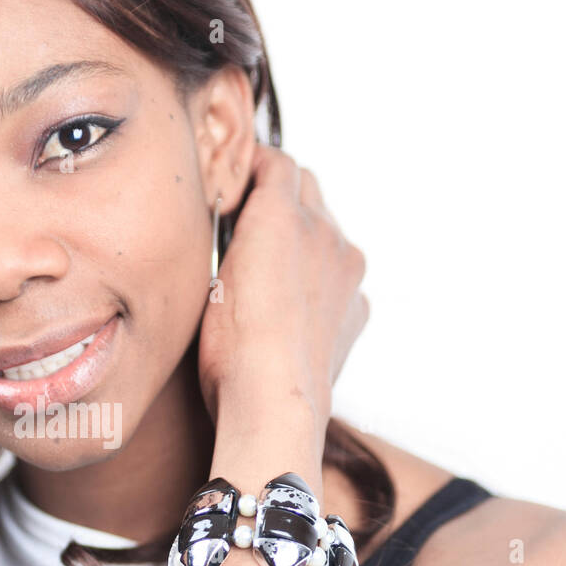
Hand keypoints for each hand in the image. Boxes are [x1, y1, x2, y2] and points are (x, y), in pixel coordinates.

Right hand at [197, 144, 369, 437]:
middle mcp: (325, 232)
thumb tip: (231, 222)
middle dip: (280, 195)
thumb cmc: (229, 348)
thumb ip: (226, 232)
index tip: (238, 178)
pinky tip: (293, 307)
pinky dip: (321, 278)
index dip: (254, 166)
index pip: (277, 162)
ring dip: (303, 236)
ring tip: (270, 269)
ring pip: (327, 231)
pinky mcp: (357, 307)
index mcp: (282, 215)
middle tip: (247, 219)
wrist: (272, 403)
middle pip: (307, 188)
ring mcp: (347, 271)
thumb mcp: (208, 276)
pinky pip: (340, 276)